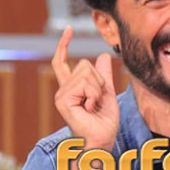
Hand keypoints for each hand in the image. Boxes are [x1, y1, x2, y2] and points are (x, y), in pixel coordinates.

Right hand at [52, 26, 119, 149]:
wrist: (103, 140)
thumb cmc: (105, 122)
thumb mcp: (108, 93)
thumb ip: (104, 75)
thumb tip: (104, 55)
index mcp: (71, 88)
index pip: (62, 61)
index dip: (64, 44)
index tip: (69, 29)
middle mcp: (63, 89)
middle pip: (84, 64)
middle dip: (99, 80)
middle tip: (98, 100)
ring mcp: (61, 95)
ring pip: (86, 73)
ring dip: (97, 89)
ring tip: (94, 105)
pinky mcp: (63, 100)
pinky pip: (85, 84)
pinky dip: (94, 95)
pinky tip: (90, 108)